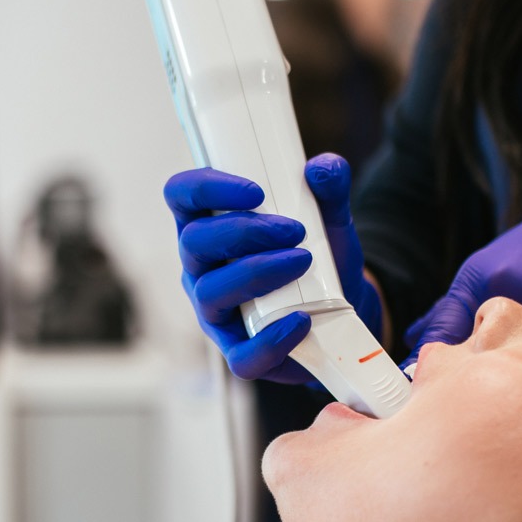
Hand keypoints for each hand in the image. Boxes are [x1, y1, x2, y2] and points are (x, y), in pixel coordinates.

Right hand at [165, 154, 385, 382]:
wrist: (340, 312)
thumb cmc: (314, 259)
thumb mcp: (328, 219)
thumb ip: (329, 189)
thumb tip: (324, 167)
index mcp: (209, 226)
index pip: (182, 195)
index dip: (206, 187)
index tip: (256, 190)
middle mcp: (201, 267)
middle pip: (194, 242)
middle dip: (245, 231)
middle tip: (295, 230)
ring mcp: (214, 311)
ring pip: (212, 292)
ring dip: (259, 273)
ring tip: (303, 262)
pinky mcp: (237, 350)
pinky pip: (241, 354)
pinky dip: (272, 339)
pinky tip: (301, 321)